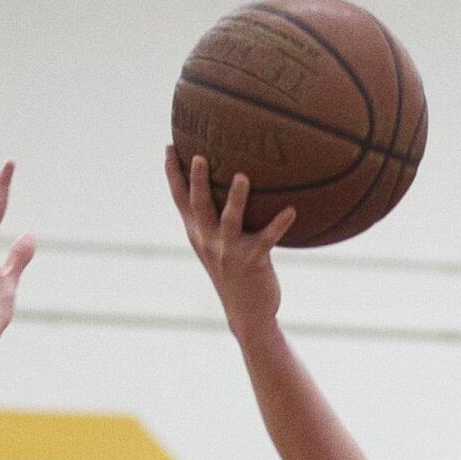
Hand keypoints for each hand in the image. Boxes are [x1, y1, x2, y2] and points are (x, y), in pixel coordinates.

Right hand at [165, 150, 294, 343]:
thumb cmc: (236, 274)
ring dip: (236, 198)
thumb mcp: (218, 247)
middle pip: (199, 205)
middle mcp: (209, 241)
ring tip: (242, 176)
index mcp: (198, 234)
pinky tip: (292, 210)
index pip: (180, 200)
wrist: (247, 313)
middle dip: (196, 180)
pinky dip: (279, 224)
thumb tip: (230, 184)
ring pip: (230, 220)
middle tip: (198, 155)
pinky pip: (267, 238)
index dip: (172, 174)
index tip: (169, 146)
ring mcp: (229, 252)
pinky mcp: (253, 261)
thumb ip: (216, 220)